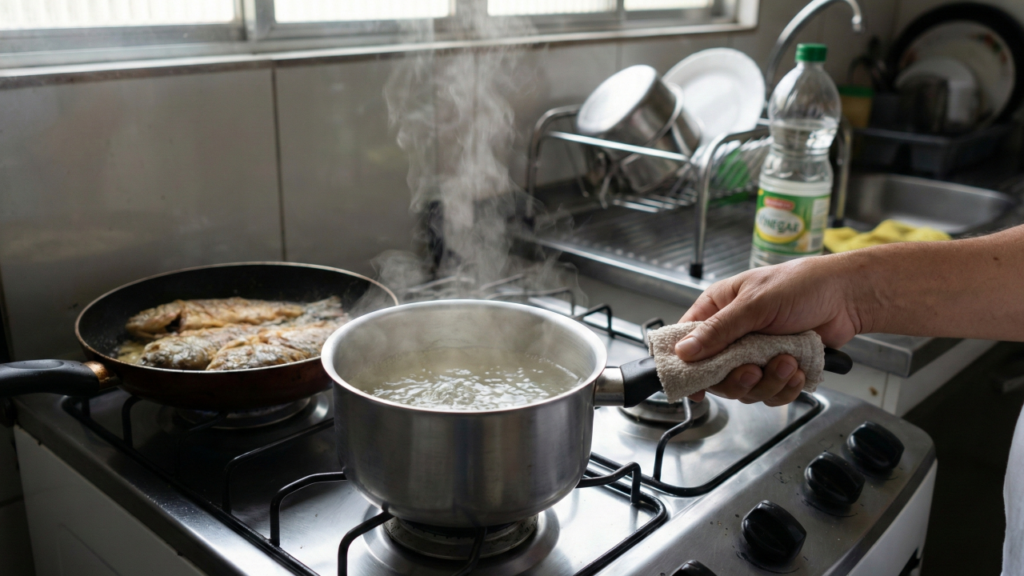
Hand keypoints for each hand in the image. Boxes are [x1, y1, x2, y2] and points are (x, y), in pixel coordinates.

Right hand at [677, 256, 865, 405]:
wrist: (847, 297)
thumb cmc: (801, 285)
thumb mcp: (754, 303)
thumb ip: (719, 330)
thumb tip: (684, 352)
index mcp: (718, 309)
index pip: (687, 341)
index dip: (687, 365)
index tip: (694, 386)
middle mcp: (733, 334)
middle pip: (716, 374)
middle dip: (738, 379)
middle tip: (754, 371)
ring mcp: (755, 354)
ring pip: (745, 388)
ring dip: (769, 382)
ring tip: (788, 362)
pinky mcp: (777, 369)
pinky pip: (770, 393)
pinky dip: (785, 388)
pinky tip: (797, 370)